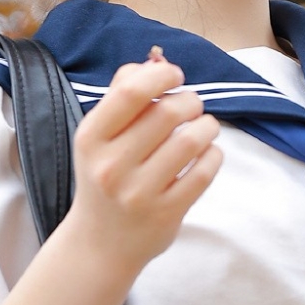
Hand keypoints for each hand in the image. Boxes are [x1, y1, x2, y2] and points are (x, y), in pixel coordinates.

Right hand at [68, 55, 221, 272]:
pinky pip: (204, 172)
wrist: (100, 243)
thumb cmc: (104, 176)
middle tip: (192, 106)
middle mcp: (112, 165)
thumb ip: (121, 94)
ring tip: (203, 127)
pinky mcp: (166, 213)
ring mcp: (139, 193)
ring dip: (206, 125)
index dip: (161, 74)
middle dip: (190, 101)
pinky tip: (206, 153)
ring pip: (191, 141)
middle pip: (167, 113)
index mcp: (91, 138)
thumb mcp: (99, 136)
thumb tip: (154, 60)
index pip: (131, 92)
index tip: (175, 75)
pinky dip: (213, 155)